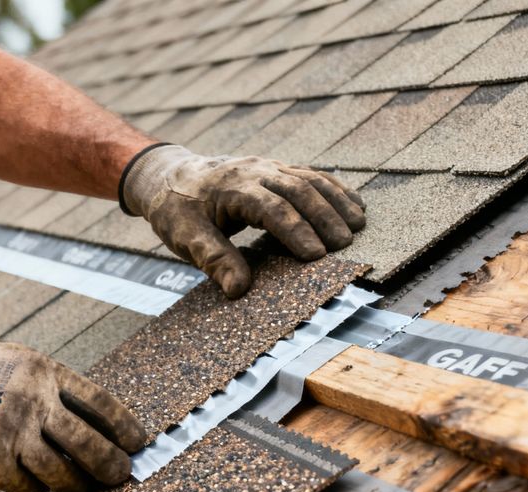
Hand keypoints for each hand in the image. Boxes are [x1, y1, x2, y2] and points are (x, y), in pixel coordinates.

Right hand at [0, 330, 147, 491]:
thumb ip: (53, 386)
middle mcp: (33, 400)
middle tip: (120, 475)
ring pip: (59, 473)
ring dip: (75, 486)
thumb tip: (94, 422)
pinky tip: (33, 484)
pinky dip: (32, 488)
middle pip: (88, 443)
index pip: (100, 403)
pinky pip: (24, 485)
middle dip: (111, 466)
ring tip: (82, 488)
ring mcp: (11, 430)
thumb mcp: (21, 362)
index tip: (139, 443)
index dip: (125, 427)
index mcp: (45, 371)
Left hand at [120, 145, 365, 298]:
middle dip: (324, 216)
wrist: (169, 175)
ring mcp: (268, 167)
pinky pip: (310, 174)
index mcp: (232, 187)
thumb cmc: (177, 209)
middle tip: (345, 245)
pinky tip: (355, 204)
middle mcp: (255, 171)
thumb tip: (238, 290)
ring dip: (336, 201)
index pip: (270, 207)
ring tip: (358, 225)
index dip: (295, 230)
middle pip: (298, 189)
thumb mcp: (184, 236)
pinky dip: (335, 189)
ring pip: (309, 178)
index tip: (315, 255)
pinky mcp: (276, 169)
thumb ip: (213, 259)